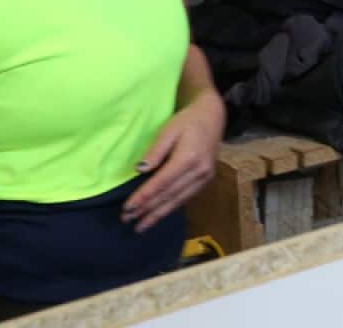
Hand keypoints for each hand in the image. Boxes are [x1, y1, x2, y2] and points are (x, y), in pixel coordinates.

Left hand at [122, 93, 223, 232]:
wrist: (214, 117)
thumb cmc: (188, 121)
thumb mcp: (168, 130)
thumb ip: (155, 151)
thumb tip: (139, 170)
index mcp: (189, 158)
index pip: (161, 182)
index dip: (144, 197)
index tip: (128, 208)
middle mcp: (199, 172)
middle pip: (169, 195)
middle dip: (147, 209)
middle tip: (128, 219)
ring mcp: (205, 178)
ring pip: (178, 201)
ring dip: (158, 214)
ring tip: (140, 226)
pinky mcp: (206, 180)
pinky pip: (185, 198)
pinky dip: (170, 207)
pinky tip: (158, 214)